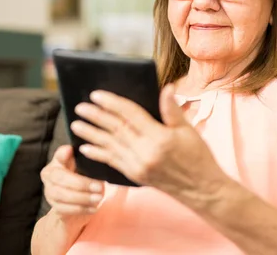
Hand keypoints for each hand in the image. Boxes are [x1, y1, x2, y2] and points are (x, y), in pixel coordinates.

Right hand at [40, 145, 104, 225]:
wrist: (77, 203)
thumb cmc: (83, 179)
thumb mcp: (85, 167)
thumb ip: (84, 160)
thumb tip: (79, 152)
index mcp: (57, 163)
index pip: (58, 156)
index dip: (63, 154)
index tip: (71, 150)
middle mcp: (49, 177)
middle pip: (60, 178)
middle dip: (81, 183)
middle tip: (99, 187)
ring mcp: (50, 193)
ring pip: (62, 195)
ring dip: (82, 198)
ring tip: (98, 198)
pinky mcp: (55, 208)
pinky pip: (65, 210)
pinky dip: (81, 209)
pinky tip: (94, 207)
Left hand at [71, 84, 228, 203]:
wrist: (201, 189)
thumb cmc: (198, 156)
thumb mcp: (188, 130)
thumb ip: (172, 109)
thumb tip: (165, 88)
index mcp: (160, 138)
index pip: (130, 115)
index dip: (112, 103)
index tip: (96, 95)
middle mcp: (146, 152)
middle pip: (115, 130)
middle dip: (96, 117)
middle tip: (80, 107)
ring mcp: (138, 166)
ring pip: (109, 146)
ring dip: (91, 134)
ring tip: (75, 124)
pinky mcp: (135, 176)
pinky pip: (112, 162)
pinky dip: (97, 154)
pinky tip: (85, 148)